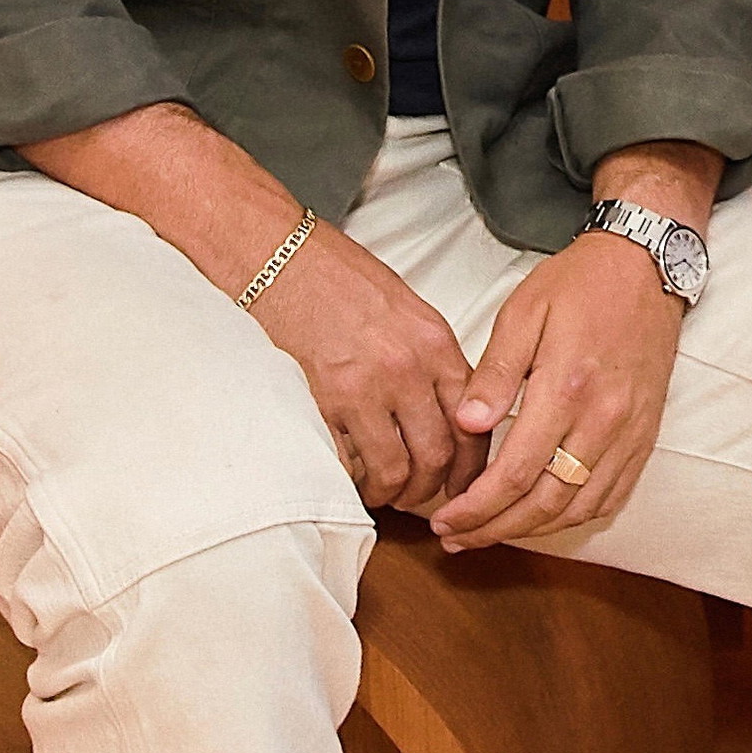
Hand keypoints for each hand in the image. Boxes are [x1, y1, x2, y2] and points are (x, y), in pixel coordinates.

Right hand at [246, 225, 475, 512]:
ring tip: (382, 491)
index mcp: (434, 344)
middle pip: (436, 455)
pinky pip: (346, 462)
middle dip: (431, 488)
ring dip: (390, 491)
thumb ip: (432, 361)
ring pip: (393, 469)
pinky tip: (348, 475)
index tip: (462, 482)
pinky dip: (350, 479)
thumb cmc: (340, 278)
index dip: (470, 466)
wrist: (279, 256)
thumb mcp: (408, 311)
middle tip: (420, 496)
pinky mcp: (318, 402)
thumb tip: (450, 411)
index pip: (471, 422)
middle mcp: (404, 369)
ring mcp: (361, 389)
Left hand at [428, 236, 684, 549]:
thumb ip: (495, 373)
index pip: (514, 473)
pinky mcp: (645, 434)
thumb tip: (467, 426)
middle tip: (456, 537)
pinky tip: (546, 518)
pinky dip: (576, 517)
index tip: (444, 518)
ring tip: (491, 533)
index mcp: (566, 388)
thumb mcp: (523, 313)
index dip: (475, 507)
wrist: (646, 266)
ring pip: (579, 507)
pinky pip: (612, 495)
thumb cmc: (579, 284)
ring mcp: (629, 431)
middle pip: (544, 502)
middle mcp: (603, 419)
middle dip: (495, 528)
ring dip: (532, 530)